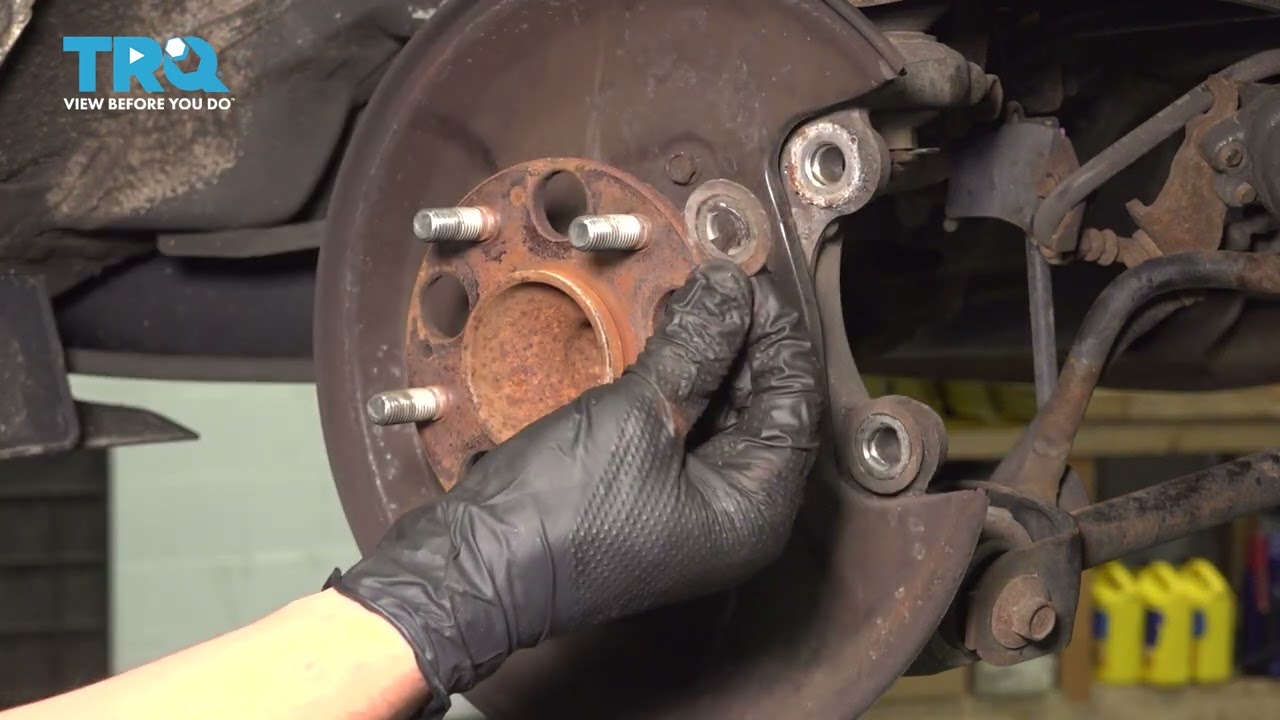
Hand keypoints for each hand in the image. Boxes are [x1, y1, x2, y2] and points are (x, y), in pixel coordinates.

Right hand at [332, 260, 820, 716]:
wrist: (475, 567)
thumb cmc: (556, 516)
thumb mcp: (638, 415)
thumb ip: (697, 347)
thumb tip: (733, 290)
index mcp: (755, 510)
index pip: (797, 403)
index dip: (780, 333)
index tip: (750, 280)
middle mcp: (735, 517)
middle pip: (765, 409)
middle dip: (745, 342)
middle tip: (719, 284)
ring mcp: (693, 512)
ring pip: (724, 417)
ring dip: (712, 358)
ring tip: (691, 302)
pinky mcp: (653, 500)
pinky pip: (685, 432)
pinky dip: (681, 385)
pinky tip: (664, 344)